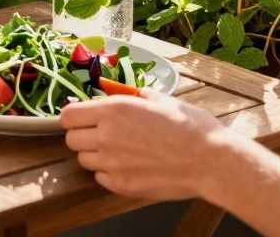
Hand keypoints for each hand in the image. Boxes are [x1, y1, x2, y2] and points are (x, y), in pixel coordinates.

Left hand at [60, 91, 234, 200]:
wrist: (212, 162)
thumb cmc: (190, 127)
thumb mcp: (160, 99)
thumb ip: (131, 96)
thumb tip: (116, 93)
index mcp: (113, 110)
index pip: (67, 116)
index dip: (74, 117)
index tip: (82, 118)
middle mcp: (106, 136)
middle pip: (71, 139)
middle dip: (83, 135)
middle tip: (102, 134)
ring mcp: (112, 164)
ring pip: (84, 160)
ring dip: (95, 154)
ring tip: (120, 151)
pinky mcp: (121, 185)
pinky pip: (100, 178)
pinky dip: (108, 173)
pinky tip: (129, 166)